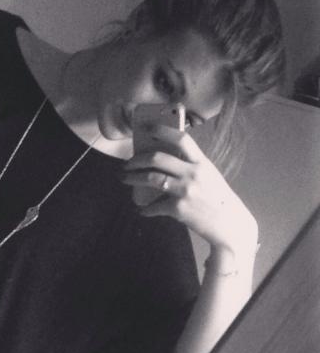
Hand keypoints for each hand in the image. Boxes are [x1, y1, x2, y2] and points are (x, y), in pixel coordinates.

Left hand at [121, 124, 258, 260]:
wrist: (228, 223)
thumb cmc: (216, 199)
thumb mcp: (208, 176)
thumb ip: (189, 168)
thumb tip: (162, 163)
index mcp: (201, 162)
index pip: (181, 139)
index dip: (162, 131)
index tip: (147, 128)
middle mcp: (193, 173)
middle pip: (158, 158)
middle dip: (137, 160)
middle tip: (127, 164)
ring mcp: (185, 190)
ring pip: (151, 178)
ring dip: (133, 178)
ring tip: (124, 179)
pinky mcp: (178, 208)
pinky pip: (153, 207)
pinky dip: (145, 209)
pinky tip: (142, 210)